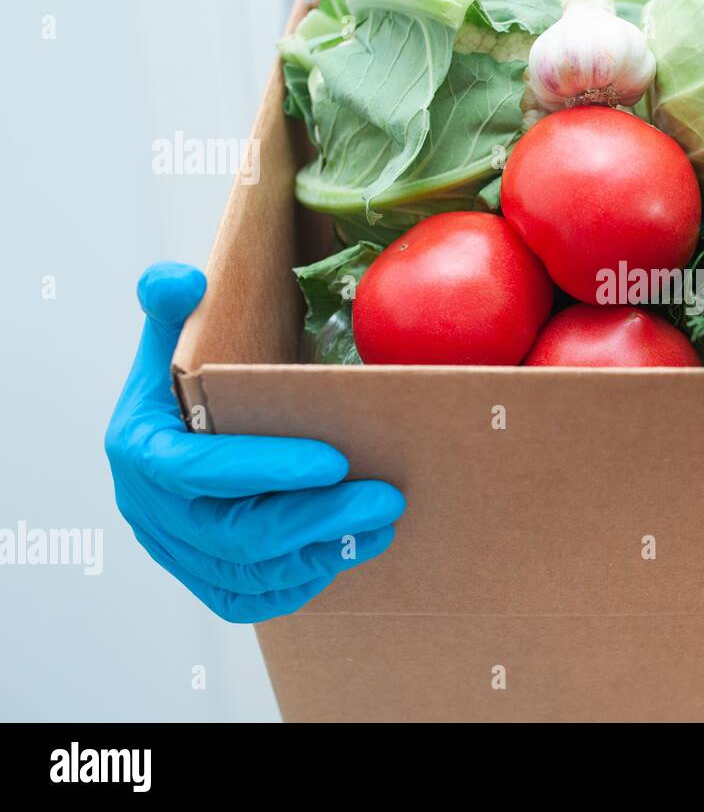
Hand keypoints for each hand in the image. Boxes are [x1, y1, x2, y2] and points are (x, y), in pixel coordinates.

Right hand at [105, 262, 405, 621]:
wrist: (160, 442)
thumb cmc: (177, 387)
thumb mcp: (167, 338)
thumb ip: (169, 304)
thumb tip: (181, 281)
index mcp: (140, 449)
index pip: (201, 470)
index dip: (267, 468)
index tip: (335, 458)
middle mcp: (152, 511)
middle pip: (238, 534)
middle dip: (320, 517)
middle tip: (387, 498)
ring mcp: (176, 551)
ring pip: (251, 572)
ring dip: (323, 551)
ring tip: (382, 522)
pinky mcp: (200, 576)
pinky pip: (248, 599)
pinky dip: (300, 583)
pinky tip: (346, 552)